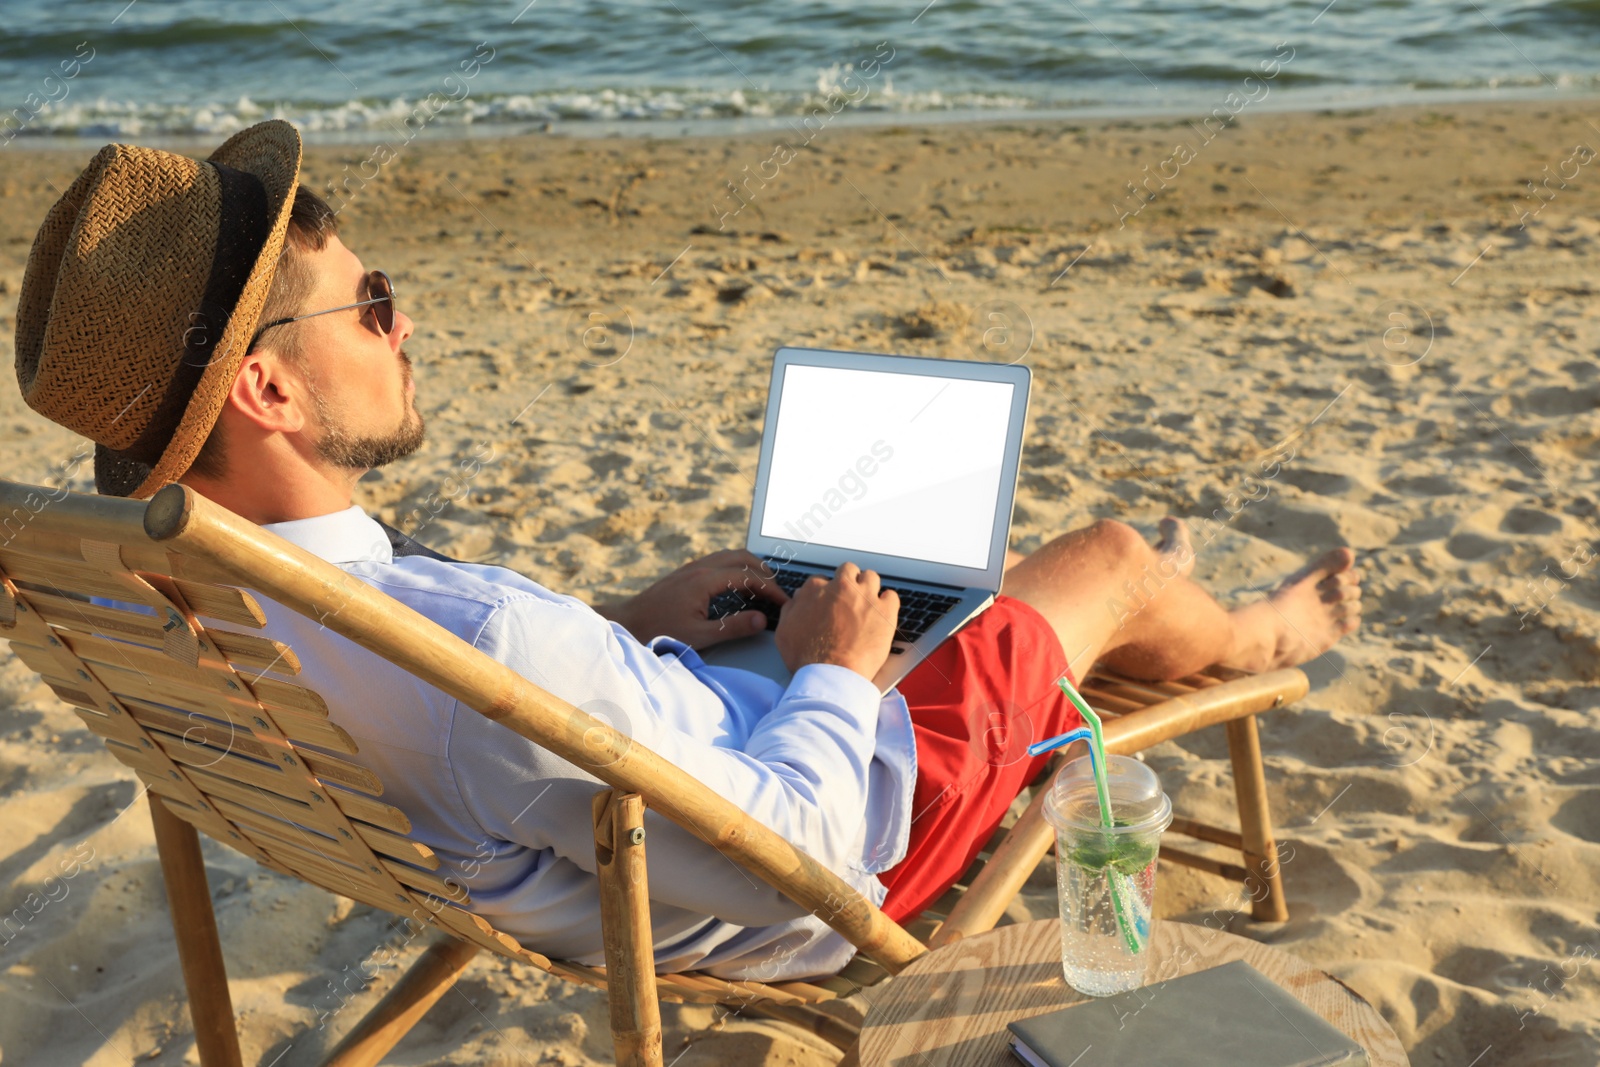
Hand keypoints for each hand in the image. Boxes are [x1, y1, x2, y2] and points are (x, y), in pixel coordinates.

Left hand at [595, 549, 788, 648]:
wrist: (627, 623)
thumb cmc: (658, 631)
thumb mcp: (699, 636)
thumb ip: (733, 628)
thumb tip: (761, 620)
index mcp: (704, 580)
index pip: (748, 577)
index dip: (770, 589)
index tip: (783, 602)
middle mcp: (699, 568)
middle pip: (742, 557)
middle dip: (765, 572)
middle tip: (778, 591)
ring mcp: (691, 567)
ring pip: (730, 555)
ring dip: (751, 567)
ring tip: (764, 586)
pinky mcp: (686, 572)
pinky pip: (719, 560)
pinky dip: (737, 568)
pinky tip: (739, 584)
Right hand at [774, 562, 898, 681]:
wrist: (831, 675)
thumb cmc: (808, 657)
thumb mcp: (785, 631)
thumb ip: (791, 609)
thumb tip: (798, 598)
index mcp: (816, 590)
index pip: (822, 580)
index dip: (826, 593)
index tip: (829, 603)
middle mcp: (842, 588)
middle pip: (848, 571)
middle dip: (848, 582)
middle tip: (848, 599)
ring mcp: (866, 597)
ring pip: (871, 577)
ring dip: (868, 588)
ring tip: (867, 603)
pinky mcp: (885, 611)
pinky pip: (892, 596)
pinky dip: (888, 603)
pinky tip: (883, 613)